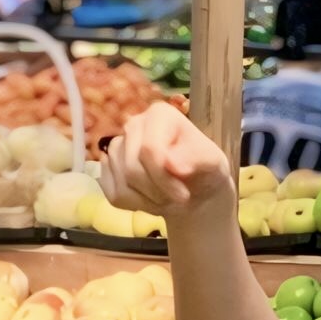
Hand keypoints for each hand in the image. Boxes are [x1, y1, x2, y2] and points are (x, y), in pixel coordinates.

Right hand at [105, 101, 234, 221]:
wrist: (194, 187)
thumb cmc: (204, 168)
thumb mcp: (212, 162)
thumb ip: (195, 158)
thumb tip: (171, 164)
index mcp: (159, 114)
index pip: (148, 149)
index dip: (164, 178)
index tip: (184, 194)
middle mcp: (133, 124)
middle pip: (132, 168)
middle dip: (157, 191)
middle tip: (178, 198)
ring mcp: (117, 146)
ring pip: (122, 183)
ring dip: (148, 201)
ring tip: (167, 197)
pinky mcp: (108, 169)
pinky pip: (114, 194)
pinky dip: (135, 205)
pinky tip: (151, 199)